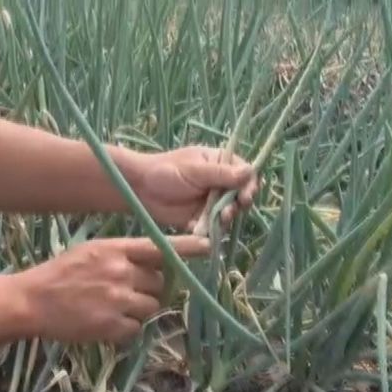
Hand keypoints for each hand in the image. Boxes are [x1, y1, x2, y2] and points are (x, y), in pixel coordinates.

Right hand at [11, 236, 208, 343]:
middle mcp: (120, 272)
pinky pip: (136, 329)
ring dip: (139, 310)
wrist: (31, 300)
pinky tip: (106, 323)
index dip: (186, 248)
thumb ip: (122, 255)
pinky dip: (126, 329)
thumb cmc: (60, 274)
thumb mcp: (91, 251)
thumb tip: (156, 263)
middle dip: (151, 288)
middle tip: (127, 292)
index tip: (209, 247)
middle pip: (161, 282)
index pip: (159, 247)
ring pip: (151, 307)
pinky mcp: (112, 325)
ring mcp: (117, 299)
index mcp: (115, 250)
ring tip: (113, 308)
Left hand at [133, 146, 258, 229]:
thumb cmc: (166, 171)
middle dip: (239, 204)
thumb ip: (222, 173)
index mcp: (221, 163)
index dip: (249, 185)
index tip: (246, 196)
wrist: (140, 190)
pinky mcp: (204, 218)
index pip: (245, 173)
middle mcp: (220, 182)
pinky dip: (212, 228)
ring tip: (220, 219)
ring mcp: (213, 201)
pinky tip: (204, 228)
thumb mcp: (195, 170)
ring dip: (228, 217)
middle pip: (241, 195)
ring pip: (230, 212)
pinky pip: (215, 225)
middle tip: (230, 211)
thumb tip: (251, 171)